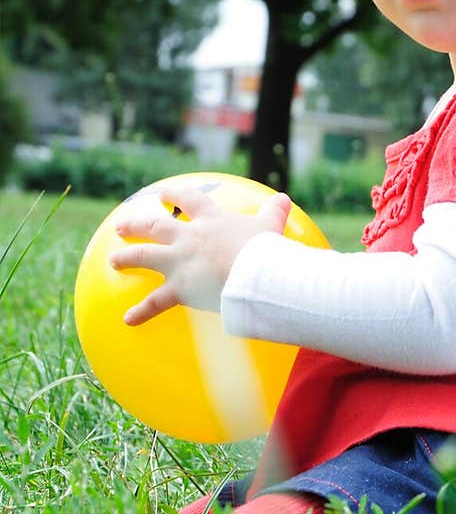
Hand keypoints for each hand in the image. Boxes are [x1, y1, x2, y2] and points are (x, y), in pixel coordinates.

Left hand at [109, 181, 291, 324]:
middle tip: (122, 225)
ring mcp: (179, 262)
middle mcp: (189, 238)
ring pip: (145, 256)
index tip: (163, 194)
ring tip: (113, 260)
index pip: (189, 201)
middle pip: (156, 227)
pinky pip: (155, 302)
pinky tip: (128, 320)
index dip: (175, 196)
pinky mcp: (179, 288)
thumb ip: (274, 212)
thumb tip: (284, 198)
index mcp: (211, 221)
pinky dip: (141, 311)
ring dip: (127, 258)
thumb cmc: (263, 249)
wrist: (252, 272)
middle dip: (137, 224)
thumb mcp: (270, 225)